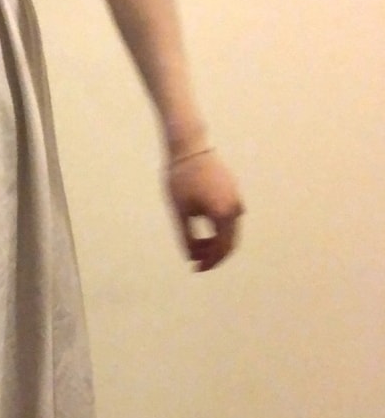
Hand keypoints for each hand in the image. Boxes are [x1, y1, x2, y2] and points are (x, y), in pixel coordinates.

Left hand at [166, 150, 243, 271]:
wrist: (190, 148)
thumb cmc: (180, 180)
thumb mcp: (180, 213)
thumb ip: (187, 237)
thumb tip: (192, 257)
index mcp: (223, 215)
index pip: (221, 248)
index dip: (209, 262)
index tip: (196, 269)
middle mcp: (235, 209)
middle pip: (229, 242)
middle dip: (213, 255)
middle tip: (196, 263)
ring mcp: (236, 199)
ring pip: (230, 230)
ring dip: (216, 242)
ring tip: (197, 248)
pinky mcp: (233, 191)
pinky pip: (229, 217)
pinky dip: (219, 228)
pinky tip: (204, 231)